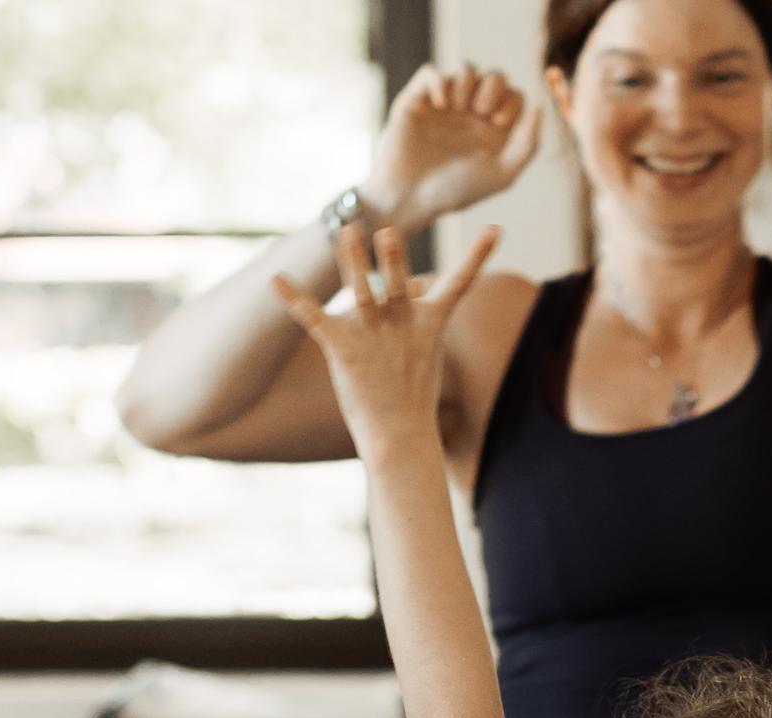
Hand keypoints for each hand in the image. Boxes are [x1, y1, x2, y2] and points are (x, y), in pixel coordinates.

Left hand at [270, 223, 500, 446]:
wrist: (400, 435)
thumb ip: (416, 313)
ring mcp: (372, 334)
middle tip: (388, 232)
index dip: (478, 256)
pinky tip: (276, 279)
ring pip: (361, 291)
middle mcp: (402, 322)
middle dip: (393, 258)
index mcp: (429, 322)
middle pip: (399, 282)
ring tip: (347, 232)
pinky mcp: (343, 348)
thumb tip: (418, 285)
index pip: (461, 283)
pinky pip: (314, 317)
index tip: (494, 229)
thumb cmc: (412, 393)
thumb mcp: (423, 349)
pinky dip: (294, 299)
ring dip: (353, 262)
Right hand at [362, 63, 542, 223]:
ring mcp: (444, 107)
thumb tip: (539, 108)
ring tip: (457, 109)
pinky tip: (440, 105)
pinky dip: (438, 81)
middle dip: (492, 87)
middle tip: (480, 111)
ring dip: (467, 82)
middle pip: (495, 76)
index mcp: (493, 132)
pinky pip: (429, 72)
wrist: (408, 198)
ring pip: (466, 69)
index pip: (515, 96)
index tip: (498, 123)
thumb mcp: (501, 174)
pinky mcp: (415, 101)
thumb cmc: (454, 193)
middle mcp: (470, 117)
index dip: (512, 101)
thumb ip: (527, 144)